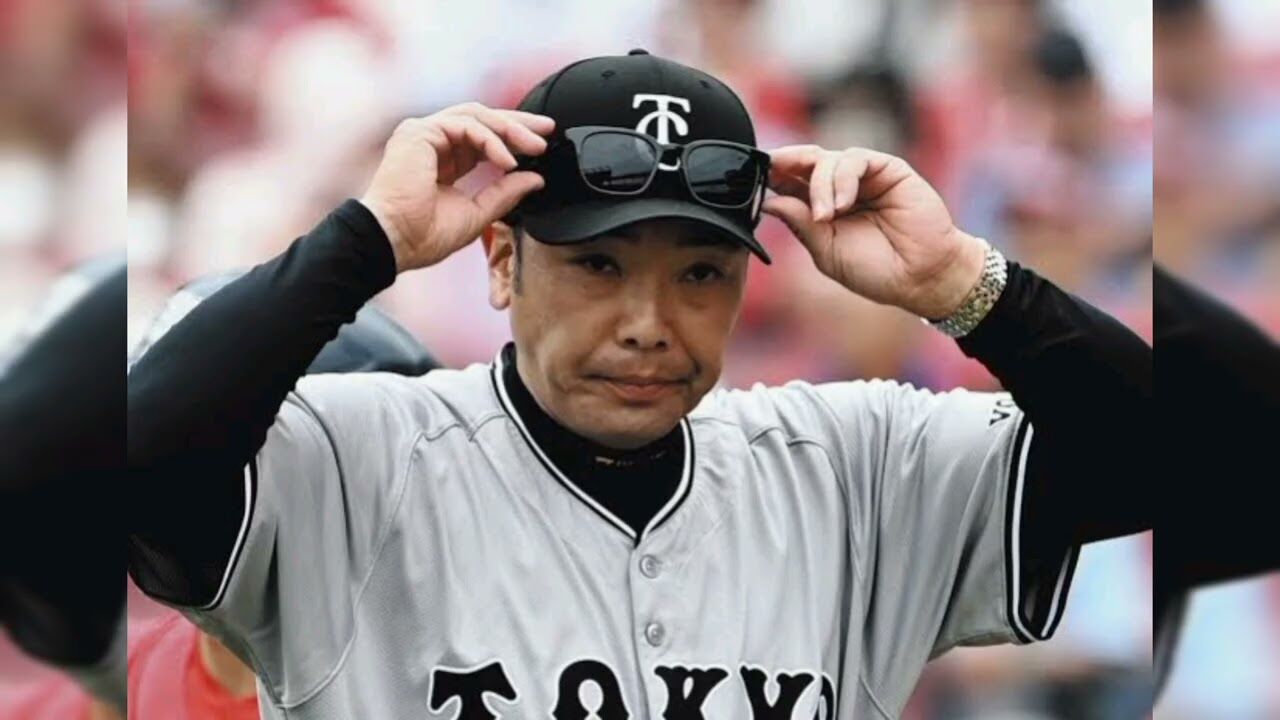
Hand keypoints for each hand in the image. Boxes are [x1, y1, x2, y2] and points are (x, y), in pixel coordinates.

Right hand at [359, 103, 554, 271]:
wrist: (394, 242)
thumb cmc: (423, 236)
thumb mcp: (477, 214)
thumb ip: (505, 193)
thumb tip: (535, 179)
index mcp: (444, 160)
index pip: (483, 137)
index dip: (512, 137)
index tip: (541, 144)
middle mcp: (432, 142)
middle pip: (481, 119)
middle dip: (517, 123)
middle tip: (547, 129)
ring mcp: (423, 134)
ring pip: (476, 117)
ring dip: (509, 130)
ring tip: (534, 147)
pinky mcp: (419, 132)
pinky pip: (464, 126)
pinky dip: (490, 140)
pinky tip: (507, 160)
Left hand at [762, 145, 985, 318]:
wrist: (921, 277)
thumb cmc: (876, 270)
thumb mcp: (826, 251)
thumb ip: (800, 223)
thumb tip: (767, 200)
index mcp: (820, 207)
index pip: (788, 182)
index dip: (770, 177)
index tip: (750, 178)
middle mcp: (839, 188)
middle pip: (803, 162)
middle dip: (784, 164)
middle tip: (769, 170)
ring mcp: (863, 177)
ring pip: (826, 160)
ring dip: (819, 185)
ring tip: (826, 217)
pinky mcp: (887, 169)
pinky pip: (855, 159)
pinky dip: (843, 179)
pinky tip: (842, 204)